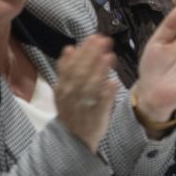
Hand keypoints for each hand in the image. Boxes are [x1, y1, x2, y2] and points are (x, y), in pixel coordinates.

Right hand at [54, 34, 118, 151]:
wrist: (72, 138)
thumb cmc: (70, 109)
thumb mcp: (63, 89)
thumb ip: (65, 69)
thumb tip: (68, 48)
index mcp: (62, 87)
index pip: (72, 65)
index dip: (83, 51)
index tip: (94, 37)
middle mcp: (71, 96)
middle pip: (81, 73)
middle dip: (93, 55)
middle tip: (105, 40)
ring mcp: (83, 106)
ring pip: (90, 87)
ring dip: (99, 71)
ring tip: (109, 56)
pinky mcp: (95, 117)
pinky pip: (100, 104)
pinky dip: (106, 93)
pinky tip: (113, 82)